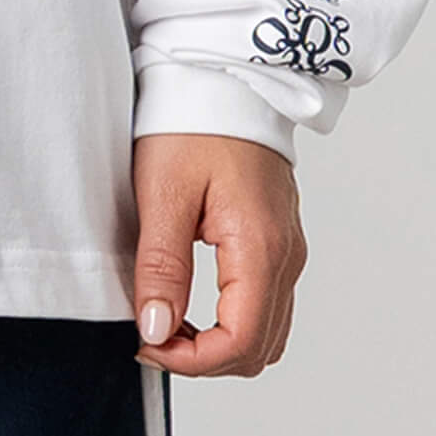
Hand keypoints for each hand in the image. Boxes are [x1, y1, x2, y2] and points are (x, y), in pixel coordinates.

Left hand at [130, 132, 303, 379]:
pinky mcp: (279, 239)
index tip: (148, 345)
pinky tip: (192, 302)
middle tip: (152, 336)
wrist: (225, 73)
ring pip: (267, 333)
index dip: (193, 361)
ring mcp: (288, 248)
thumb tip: (156, 331)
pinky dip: (233, 321)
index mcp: (261, 246)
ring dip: (220, 344)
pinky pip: (266, 304)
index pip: (242, 343)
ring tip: (168, 320)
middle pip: (260, 349)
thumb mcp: (163, 192)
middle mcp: (286, 255)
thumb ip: (161, 267)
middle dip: (205, 359)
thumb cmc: (193, 120)